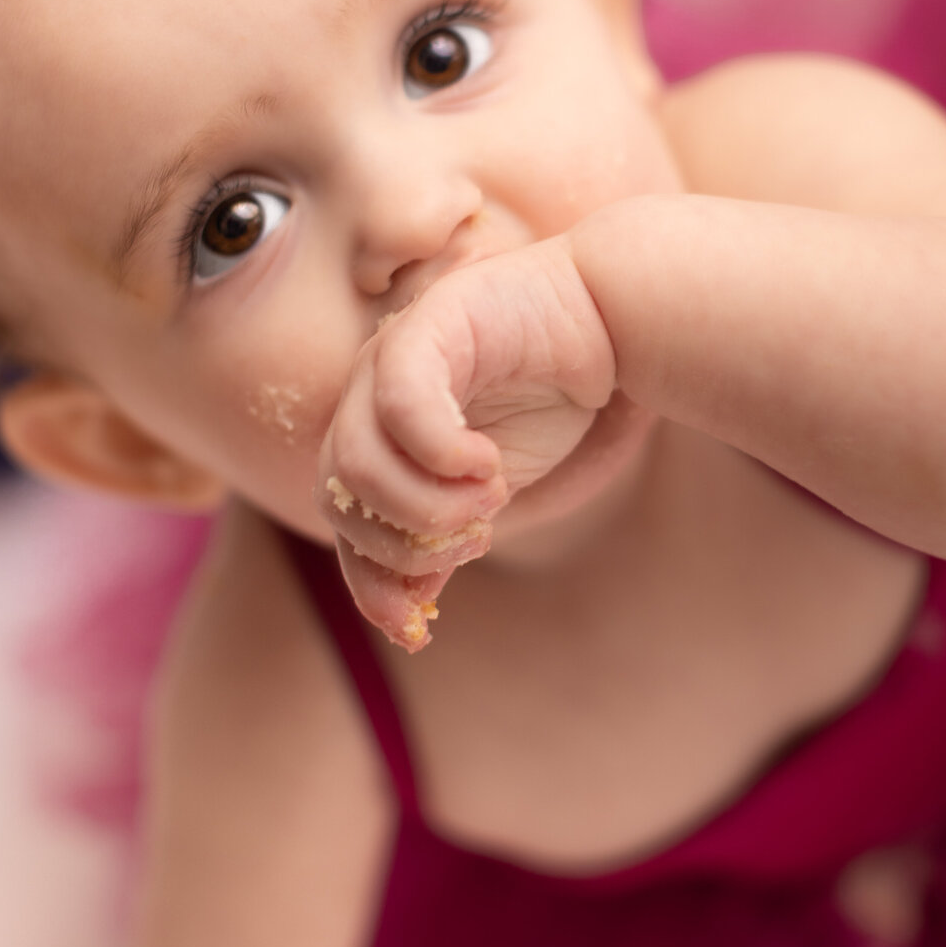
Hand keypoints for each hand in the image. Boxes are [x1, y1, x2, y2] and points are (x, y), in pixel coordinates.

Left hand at [316, 236, 616, 647]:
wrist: (607, 318)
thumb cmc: (549, 396)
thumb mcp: (490, 489)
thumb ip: (441, 534)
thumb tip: (406, 611)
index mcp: (374, 435)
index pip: (341, 524)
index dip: (369, 584)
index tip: (419, 628)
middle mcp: (366, 395)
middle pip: (337, 498)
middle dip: (407, 543)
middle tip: (479, 533)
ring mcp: (388, 355)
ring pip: (356, 461)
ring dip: (427, 504)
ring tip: (492, 496)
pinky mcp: (425, 324)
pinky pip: (401, 406)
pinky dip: (441, 454)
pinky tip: (488, 464)